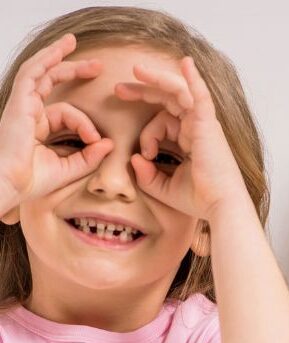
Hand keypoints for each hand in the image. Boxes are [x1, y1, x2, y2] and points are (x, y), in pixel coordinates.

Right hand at [0, 33, 111, 211]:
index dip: (86, 124)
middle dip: (74, 70)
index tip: (97, 140)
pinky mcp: (20, 102)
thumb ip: (90, 157)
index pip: (67, 114)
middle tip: (98, 65)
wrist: (10, 184)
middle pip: (52, 82)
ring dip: (57, 55)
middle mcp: (29, 112)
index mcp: (38, 127)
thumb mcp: (70, 168)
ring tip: (73, 42)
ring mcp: (23, 105)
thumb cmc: (32, 181)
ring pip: (41, 71)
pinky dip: (46, 59)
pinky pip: (33, 74)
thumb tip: (109, 143)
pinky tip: (60, 49)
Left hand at [115, 57, 247, 220]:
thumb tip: (134, 159)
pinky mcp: (208, 125)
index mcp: (190, 139)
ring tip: (136, 70)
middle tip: (118, 89)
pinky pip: (201, 96)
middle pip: (168, 99)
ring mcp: (203, 124)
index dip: (146, 133)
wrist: (220, 206)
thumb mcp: (165, 188)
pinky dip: (194, 79)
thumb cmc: (200, 199)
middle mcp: (197, 127)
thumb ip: (147, 176)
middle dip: (144, 91)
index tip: (141, 153)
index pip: (163, 121)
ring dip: (158, 79)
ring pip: (179, 92)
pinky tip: (186, 63)